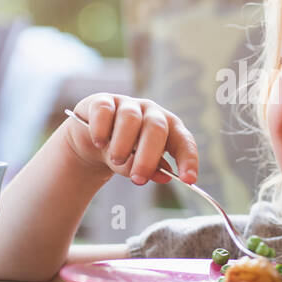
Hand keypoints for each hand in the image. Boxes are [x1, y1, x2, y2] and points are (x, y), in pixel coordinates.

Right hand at [62, 93, 199, 186]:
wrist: (93, 142)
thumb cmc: (123, 154)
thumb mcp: (137, 165)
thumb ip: (150, 170)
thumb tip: (163, 176)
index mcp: (168, 128)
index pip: (184, 141)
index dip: (188, 159)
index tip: (188, 180)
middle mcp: (151, 113)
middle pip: (156, 128)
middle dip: (149, 156)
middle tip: (139, 178)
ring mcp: (128, 105)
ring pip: (130, 118)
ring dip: (123, 144)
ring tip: (116, 159)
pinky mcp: (103, 101)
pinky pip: (104, 110)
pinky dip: (102, 129)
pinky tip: (99, 142)